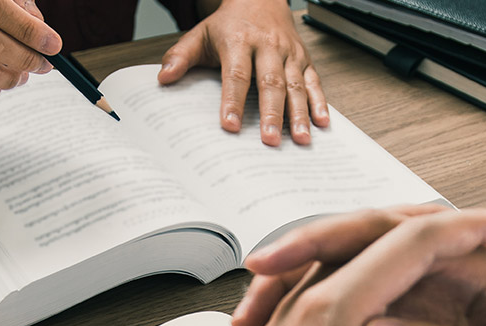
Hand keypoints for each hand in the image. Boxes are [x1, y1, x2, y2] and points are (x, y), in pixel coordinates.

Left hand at [158, 0, 329, 145]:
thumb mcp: (200, 34)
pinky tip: (322, 123)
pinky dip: (320, 102)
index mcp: (239, 41)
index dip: (233, 101)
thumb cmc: (228, 24)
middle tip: (269, 141)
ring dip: (299, 114)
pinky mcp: (305, 59)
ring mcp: (289, 53)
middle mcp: (268, 47)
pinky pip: (314, 82)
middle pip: (270, 83)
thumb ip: (181, 56)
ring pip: (296, 85)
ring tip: (300, 139)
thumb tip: (164, 78)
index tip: (230, 125)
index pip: (237, 75)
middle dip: (271, 114)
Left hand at [176, 211, 485, 325]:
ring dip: (394, 254)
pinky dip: (364, 287)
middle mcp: (304, 306)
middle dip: (433, 228)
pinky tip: (380, 314)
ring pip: (345, 264)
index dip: (472, 226)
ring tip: (440, 254)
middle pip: (373, 236)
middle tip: (483, 225)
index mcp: (335, 309)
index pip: (413, 240)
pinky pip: (323, 296)